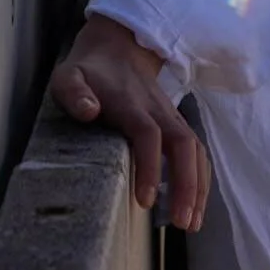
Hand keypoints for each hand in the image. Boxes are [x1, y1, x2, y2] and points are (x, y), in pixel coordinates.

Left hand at [50, 12, 210, 231]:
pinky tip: (194, 206)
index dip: (149, 166)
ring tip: (191, 223)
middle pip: (183, 144)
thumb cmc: (89, 72)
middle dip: (187, 183)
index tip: (145, 201)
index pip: (148, 134)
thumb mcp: (69, 77)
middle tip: (182, 222)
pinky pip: (196, 150)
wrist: (117, 46)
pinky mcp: (176, 123)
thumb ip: (74, 93)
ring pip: (195, 148)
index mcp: (130, 102)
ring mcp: (170, 115)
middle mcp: (157, 109)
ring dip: (198, 186)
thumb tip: (89, 112)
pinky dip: (200, 178)